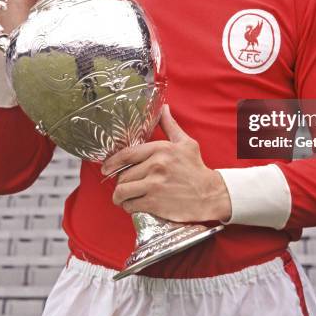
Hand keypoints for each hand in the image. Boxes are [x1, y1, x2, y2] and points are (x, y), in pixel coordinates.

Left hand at [102, 105, 230, 222]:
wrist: (210, 194)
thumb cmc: (196, 168)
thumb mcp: (185, 143)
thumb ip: (170, 126)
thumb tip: (164, 108)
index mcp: (161, 149)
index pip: (127, 154)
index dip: (111, 162)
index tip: (105, 168)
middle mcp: (155, 166)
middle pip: (123, 175)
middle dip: (120, 182)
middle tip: (125, 185)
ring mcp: (154, 185)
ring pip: (123, 191)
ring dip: (120, 196)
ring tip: (124, 197)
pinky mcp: (154, 203)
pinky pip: (130, 205)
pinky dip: (129, 206)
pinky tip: (134, 205)